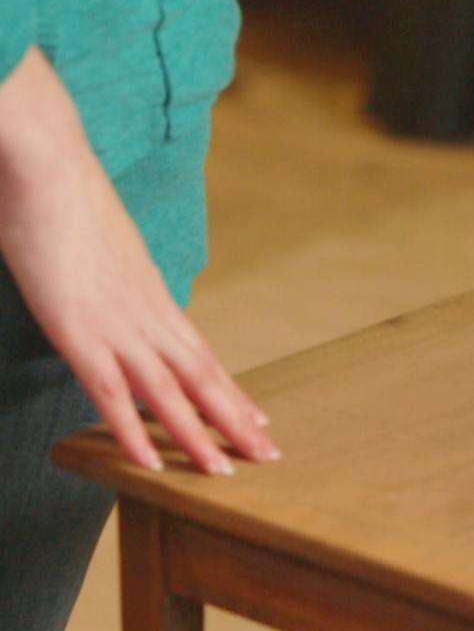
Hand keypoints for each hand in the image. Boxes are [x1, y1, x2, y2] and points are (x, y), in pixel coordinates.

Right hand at [0, 46, 278, 474]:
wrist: (47, 157)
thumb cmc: (63, 195)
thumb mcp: (98, 244)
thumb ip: (111, 273)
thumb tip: (107, 286)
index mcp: (151, 293)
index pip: (201, 352)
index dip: (230, 388)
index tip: (258, 416)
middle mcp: (146, 313)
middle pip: (201, 376)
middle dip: (235, 419)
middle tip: (270, 454)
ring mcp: (116, 323)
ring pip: (168, 392)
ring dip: (197, 436)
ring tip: (226, 472)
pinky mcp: (78, 329)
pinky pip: (111, 390)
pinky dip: (132, 429)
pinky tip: (150, 462)